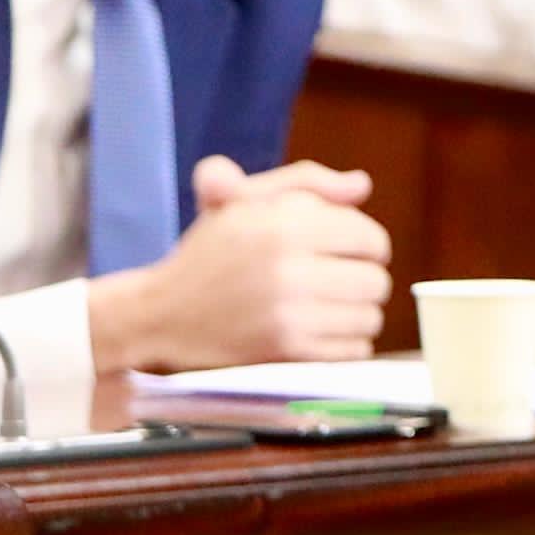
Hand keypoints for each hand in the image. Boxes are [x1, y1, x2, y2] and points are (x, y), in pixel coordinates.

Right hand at [83, 154, 394, 374]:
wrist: (158, 314)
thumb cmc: (209, 254)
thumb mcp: (245, 201)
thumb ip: (307, 183)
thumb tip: (362, 185)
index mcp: (282, 223)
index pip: (369, 238)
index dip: (366, 245)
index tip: (347, 252)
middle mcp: (288, 267)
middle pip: (375, 280)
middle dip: (362, 281)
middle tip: (336, 283)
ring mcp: (288, 313)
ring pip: (368, 318)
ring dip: (355, 315)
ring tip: (326, 308)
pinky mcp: (285, 351)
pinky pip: (353, 350)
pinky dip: (345, 345)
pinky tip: (320, 334)